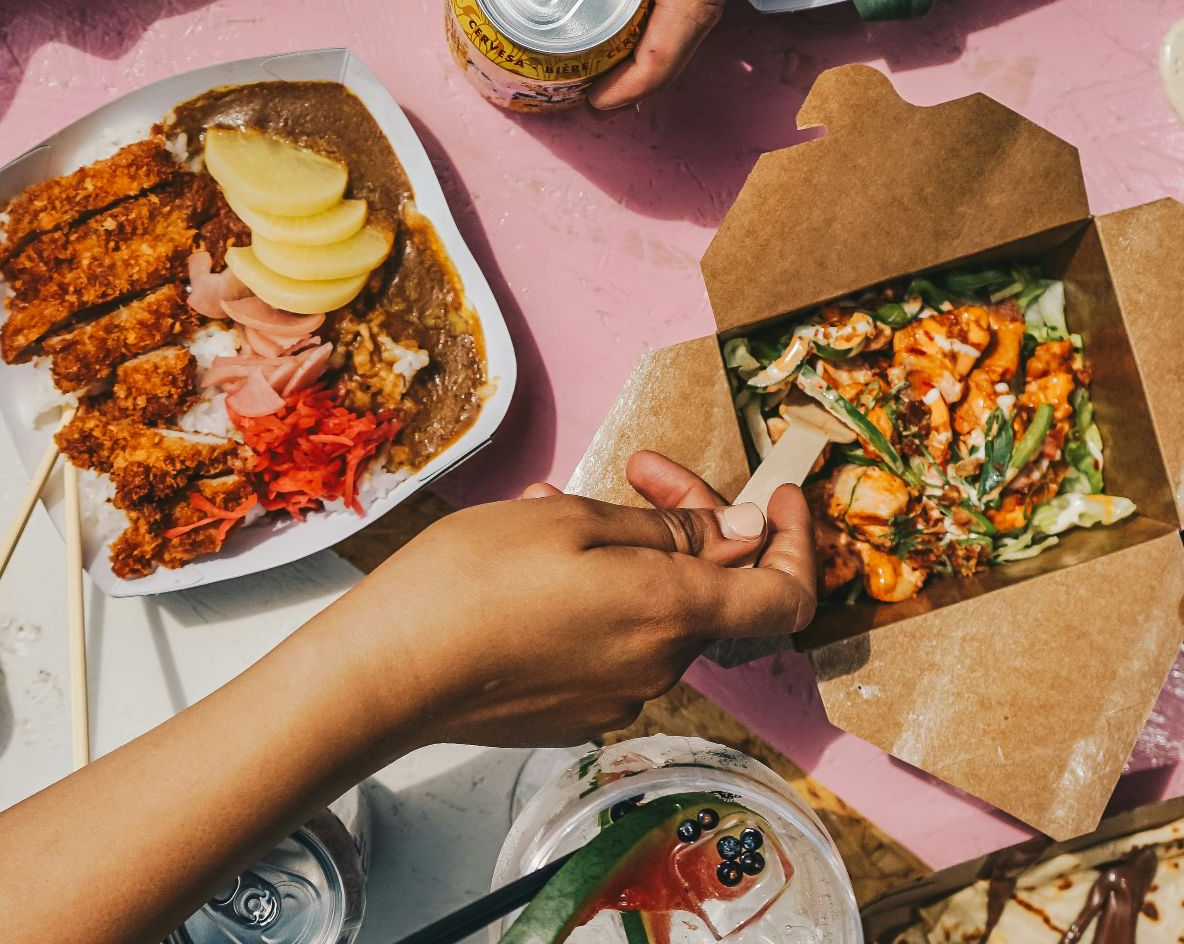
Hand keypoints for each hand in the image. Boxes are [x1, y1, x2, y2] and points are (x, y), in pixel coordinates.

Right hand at [312, 451, 813, 747]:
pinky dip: (595, 596)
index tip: (776, 498)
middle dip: (686, 522)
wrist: (386, 673)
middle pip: (710, 592)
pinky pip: (609, 643)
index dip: (797, 543)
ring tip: (551, 508)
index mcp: (671, 614)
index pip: (786, 598)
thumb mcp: (573, 522)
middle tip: (635, 469)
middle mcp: (657, 669)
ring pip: (651, 611)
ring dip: (626, 553)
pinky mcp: (572, 714)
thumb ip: (672, 530)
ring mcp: (614, 699)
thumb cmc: (470, 584)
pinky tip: (532, 562)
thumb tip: (743, 536)